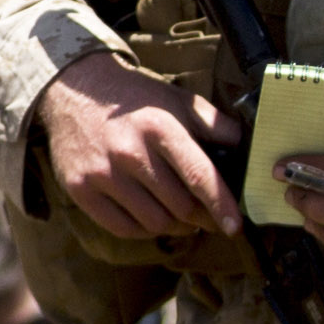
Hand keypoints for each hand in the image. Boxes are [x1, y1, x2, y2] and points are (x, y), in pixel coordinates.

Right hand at [33, 50, 238, 241]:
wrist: (74, 92)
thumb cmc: (136, 100)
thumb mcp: (179, 102)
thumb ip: (216, 126)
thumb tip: (249, 151)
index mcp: (160, 128)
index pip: (199, 176)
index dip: (221, 206)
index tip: (234, 226)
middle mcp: (129, 153)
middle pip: (179, 206)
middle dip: (201, 217)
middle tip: (207, 218)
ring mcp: (102, 174)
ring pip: (153, 222)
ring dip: (175, 227)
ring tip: (181, 219)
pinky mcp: (80, 190)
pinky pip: (122, 227)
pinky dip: (144, 230)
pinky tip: (152, 219)